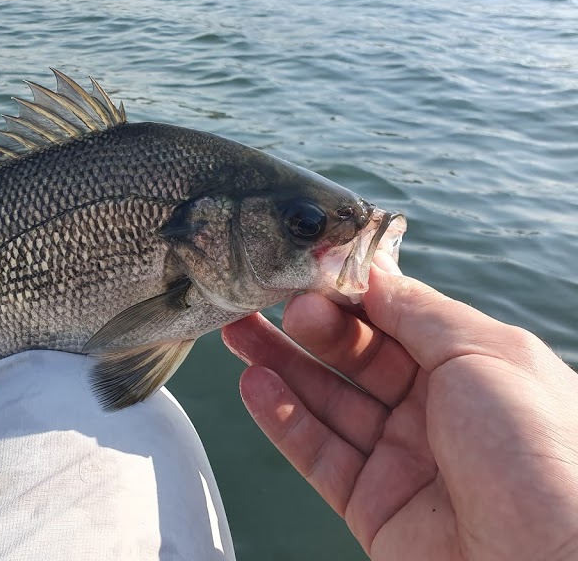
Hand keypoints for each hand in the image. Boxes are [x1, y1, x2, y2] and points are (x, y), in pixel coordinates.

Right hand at [222, 253, 577, 559]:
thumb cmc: (541, 454)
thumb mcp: (486, 354)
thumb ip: (418, 310)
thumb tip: (365, 269)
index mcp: (474, 369)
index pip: (396, 318)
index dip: (349, 294)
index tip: (305, 269)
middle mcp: (437, 411)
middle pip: (355, 357)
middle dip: (309, 325)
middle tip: (268, 299)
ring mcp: (403, 460)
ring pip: (326, 403)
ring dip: (280, 365)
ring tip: (236, 330)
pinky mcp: (373, 507)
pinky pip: (318, 454)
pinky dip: (282, 419)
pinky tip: (254, 385)